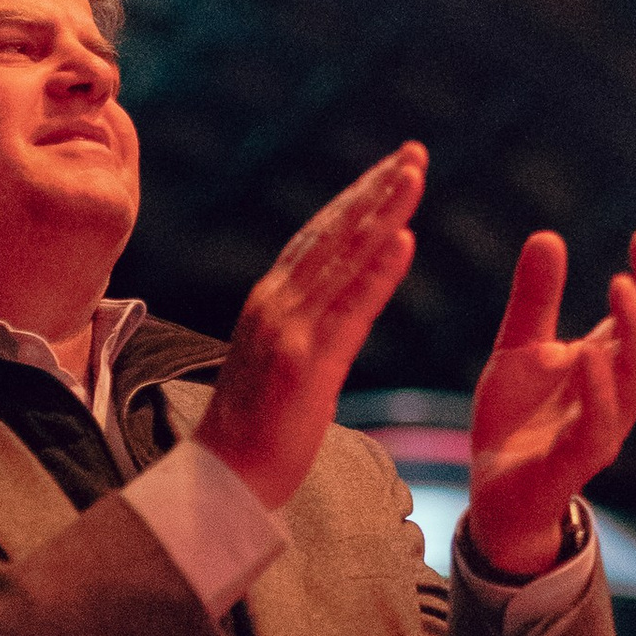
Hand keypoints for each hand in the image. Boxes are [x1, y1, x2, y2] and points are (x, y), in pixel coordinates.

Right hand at [198, 145, 426, 513]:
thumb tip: (335, 300)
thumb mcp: (277, 362)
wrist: (221, 483)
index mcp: (268, 302)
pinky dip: (376, 272)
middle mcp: (274, 305)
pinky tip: (404, 241)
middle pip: (333, 234)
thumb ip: (303, 324)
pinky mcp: (306, 365)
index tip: (390, 169)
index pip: (318, 237)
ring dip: (382, 212)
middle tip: (414, 152)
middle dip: (376, 189)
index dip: (356, 199)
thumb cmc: (252, 433)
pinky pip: (349, 310)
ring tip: (414, 176)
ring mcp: (288, 332)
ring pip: (343, 259)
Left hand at [467, 220, 635, 576]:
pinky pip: (597, 426)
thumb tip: (549, 235)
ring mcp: (603, 430)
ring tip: (623, 283)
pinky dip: (597, 388)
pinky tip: (587, 352)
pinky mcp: (574, 463)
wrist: (494, 496)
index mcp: (611, 365)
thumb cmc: (516, 423)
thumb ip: (535, 299)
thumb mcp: (518, 349)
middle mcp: (618, 395)